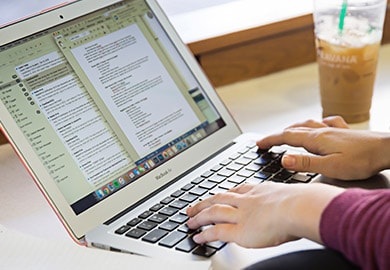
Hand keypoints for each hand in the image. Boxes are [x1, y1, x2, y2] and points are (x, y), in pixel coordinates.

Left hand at [186, 182, 342, 247]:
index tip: (219, 194)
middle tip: (194, 206)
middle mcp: (247, 200)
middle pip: (219, 198)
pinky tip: (197, 237)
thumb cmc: (303, 202)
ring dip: (199, 216)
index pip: (238, 190)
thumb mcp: (294, 195)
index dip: (226, 193)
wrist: (300, 207)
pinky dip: (204, 233)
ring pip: (213, 212)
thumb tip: (301, 204)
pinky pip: (216, 231)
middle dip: (205, 202)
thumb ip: (291, 200)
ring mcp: (241, 214)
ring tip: (189, 220)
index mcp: (260, 190)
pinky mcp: (239, 230)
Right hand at [256, 116, 389, 179]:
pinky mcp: (344, 132)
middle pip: (294, 130)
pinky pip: (324, 123)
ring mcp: (333, 130)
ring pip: (307, 125)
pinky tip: (318, 124)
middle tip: (267, 142)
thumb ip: (305, 163)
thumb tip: (283, 159)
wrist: (388, 149)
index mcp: (316, 139)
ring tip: (285, 133)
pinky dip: (314, 124)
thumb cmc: (362, 160)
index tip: (258, 144)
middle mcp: (322, 131)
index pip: (286, 137)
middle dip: (278, 135)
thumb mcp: (330, 167)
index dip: (270, 140)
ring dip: (292, 128)